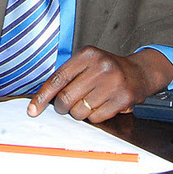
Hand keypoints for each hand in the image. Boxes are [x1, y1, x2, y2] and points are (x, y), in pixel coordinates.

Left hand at [27, 46, 172, 121]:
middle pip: (66, 97)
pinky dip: (94, 116)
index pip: (58, 79)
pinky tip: (101, 105)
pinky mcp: (123, 99)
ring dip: (79, 112)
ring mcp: (113, 83)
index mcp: (87, 55)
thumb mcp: (87, 62)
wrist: (139, 72)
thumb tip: (43, 97)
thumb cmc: (107, 69)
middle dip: (62, 106)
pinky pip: (96, 118)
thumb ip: (67, 74)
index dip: (43, 96)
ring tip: (89, 102)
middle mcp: (100, 67)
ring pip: (80, 111)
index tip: (33, 109)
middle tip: (66, 105)